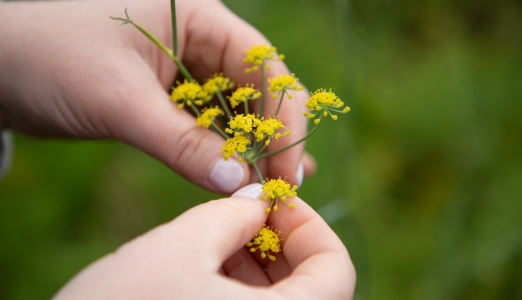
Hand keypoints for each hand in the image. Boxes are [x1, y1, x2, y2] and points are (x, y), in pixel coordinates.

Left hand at [0, 0, 314, 192]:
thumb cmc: (50, 61)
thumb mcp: (121, 103)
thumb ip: (183, 145)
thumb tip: (239, 184)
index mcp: (195, 16)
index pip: (261, 63)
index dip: (283, 116)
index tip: (289, 165)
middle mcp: (197, 36)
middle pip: (256, 87)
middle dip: (273, 135)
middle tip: (286, 183)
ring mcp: (184, 65)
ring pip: (234, 107)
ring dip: (254, 146)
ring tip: (279, 183)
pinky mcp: (168, 93)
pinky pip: (207, 122)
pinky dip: (224, 149)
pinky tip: (243, 173)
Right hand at [54, 184, 355, 298]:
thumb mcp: (182, 245)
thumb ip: (232, 213)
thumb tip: (258, 200)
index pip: (336, 269)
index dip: (308, 224)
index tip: (272, 200)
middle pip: (312, 285)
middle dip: (279, 241)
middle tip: (242, 211)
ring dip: (258, 262)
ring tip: (218, 232)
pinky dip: (239, 285)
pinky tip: (207, 262)